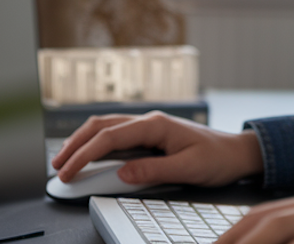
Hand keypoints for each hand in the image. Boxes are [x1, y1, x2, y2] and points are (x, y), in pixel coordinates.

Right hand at [50, 111, 262, 186]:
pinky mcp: (150, 135)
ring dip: (82, 142)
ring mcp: (149, 126)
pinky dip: (97, 143)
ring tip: (64, 159)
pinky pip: (116, 135)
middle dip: (74, 145)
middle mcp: (149, 120)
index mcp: (156, 125)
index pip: (110, 137)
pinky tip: (88, 153)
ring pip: (106, 128)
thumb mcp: (188, 169)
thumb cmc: (217, 157)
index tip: (68, 172)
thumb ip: (154, 171)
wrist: (237, 151)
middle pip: (101, 126)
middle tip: (56, 166)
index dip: (84, 155)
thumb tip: (122, 173)